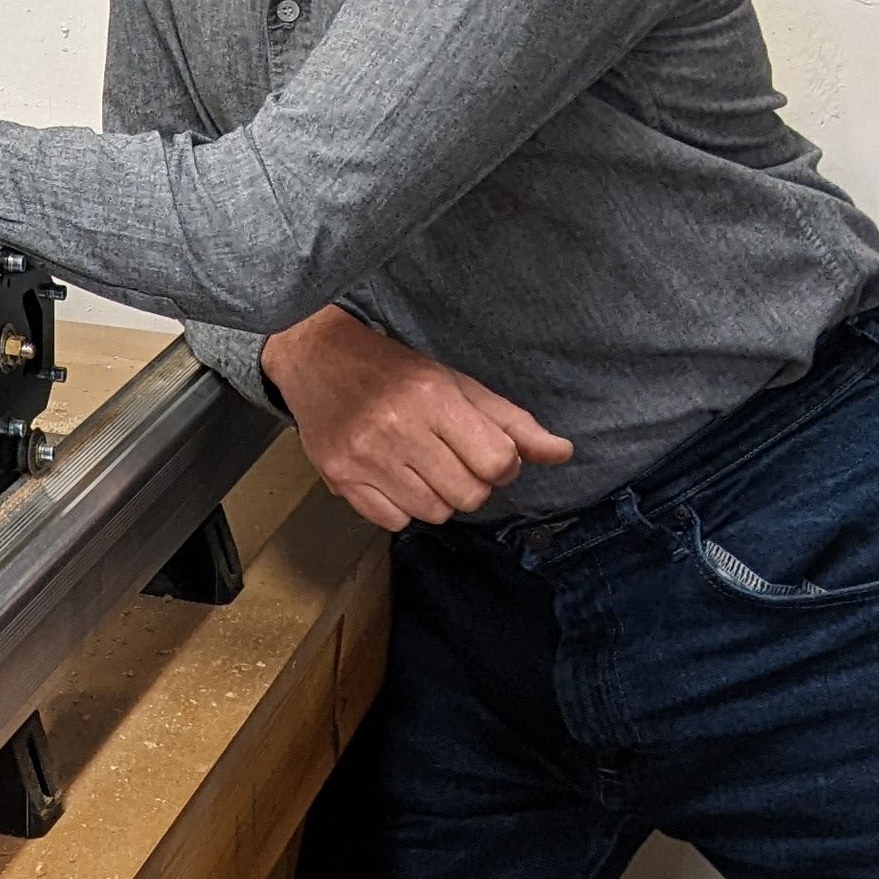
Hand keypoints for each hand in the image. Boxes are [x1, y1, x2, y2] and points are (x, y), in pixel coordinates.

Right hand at [260, 306, 572, 530]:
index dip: (501, 464)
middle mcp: (398, 428)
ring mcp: (365, 457)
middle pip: (468, 496)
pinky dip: (401, 506)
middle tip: (450, 458)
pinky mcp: (339, 477)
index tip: (486, 451)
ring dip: (436, 496)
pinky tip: (392, 476)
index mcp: (433, 397)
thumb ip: (510, 422)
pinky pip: (393, 521)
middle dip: (470, 483)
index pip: (497, 462)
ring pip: (433, 513)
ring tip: (420, 465)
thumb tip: (563, 453)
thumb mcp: (456, 383)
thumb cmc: (394, 370)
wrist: (316, 357)